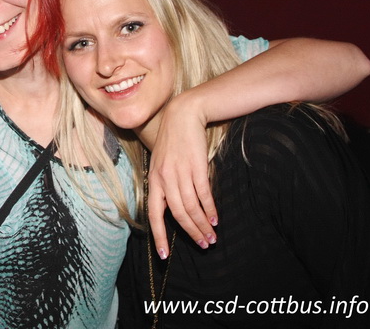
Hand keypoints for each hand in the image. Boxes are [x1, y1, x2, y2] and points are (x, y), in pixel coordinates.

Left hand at [147, 92, 217, 257]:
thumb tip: (170, 208)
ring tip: (211, 237)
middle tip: (202, 246)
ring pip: (191, 207)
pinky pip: (203, 194)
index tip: (164, 255)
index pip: (154, 214)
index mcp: (154, 180)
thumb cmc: (172, 142)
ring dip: (202, 224)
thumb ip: (164, 184)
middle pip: (177, 214)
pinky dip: (210, 209)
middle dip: (190, 233)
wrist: (182, 115)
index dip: (159, 235)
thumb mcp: (161, 163)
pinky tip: (215, 219)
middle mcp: (165, 179)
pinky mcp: (196, 167)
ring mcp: (180, 173)